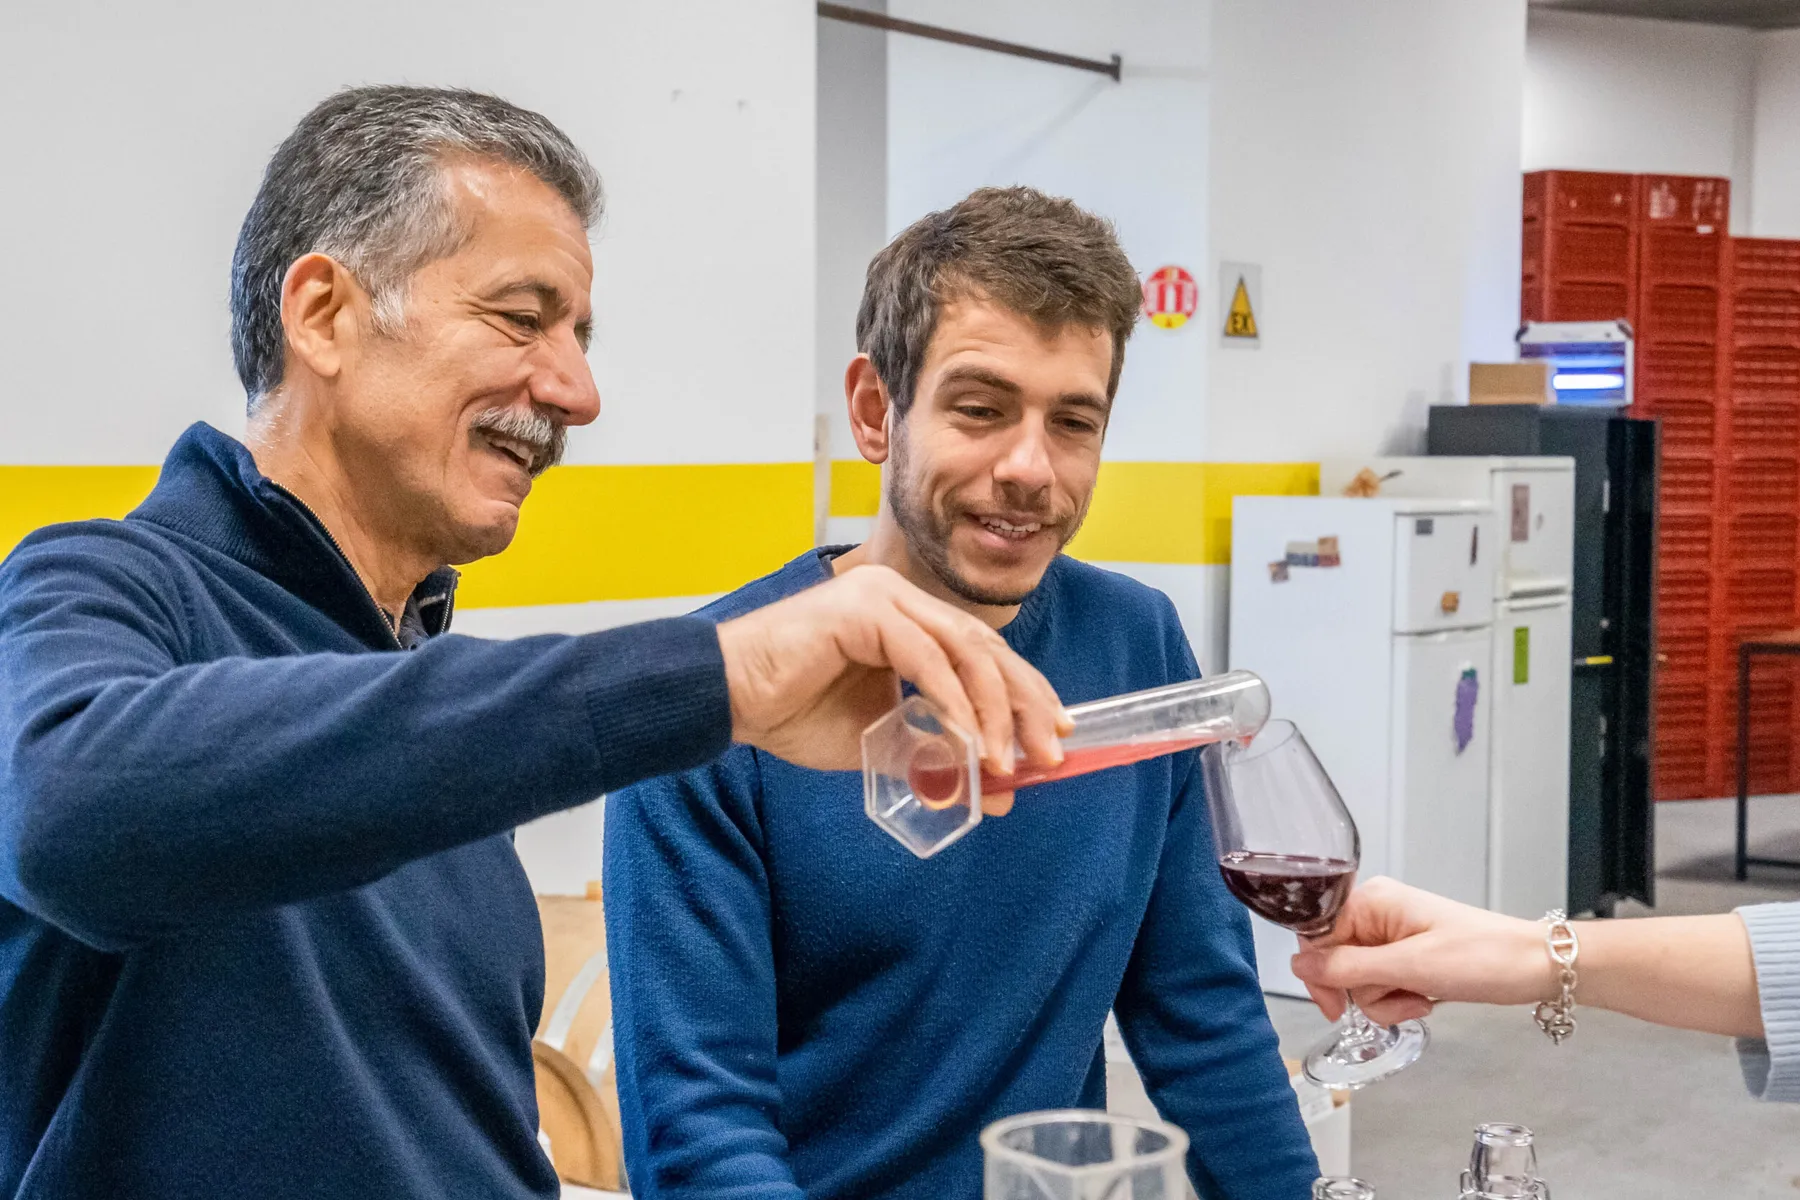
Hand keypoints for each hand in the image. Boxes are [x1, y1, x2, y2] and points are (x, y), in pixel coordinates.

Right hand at [715, 565, 1069, 808]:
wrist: (725, 699)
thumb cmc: (791, 713)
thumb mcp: (880, 742)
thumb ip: (935, 756)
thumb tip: (997, 791)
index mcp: (907, 617)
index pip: (983, 653)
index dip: (1024, 693)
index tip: (1055, 734)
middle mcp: (901, 597)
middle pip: (986, 648)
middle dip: (1024, 702)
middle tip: (1050, 750)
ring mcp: (883, 597)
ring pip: (964, 650)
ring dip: (992, 709)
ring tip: (1006, 759)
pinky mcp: (863, 610)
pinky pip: (924, 658)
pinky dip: (950, 702)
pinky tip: (966, 740)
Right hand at [1289, 877, 1555, 1025]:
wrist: (1536, 967)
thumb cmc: (1482, 957)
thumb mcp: (1410, 966)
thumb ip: (1348, 967)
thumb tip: (1298, 966)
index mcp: (1371, 901)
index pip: (1315, 935)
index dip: (1321, 974)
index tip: (1337, 1007)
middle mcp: (1376, 913)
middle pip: (1335, 961)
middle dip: (1363, 991)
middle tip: (1400, 997)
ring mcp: (1391, 935)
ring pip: (1358, 979)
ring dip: (1385, 999)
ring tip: (1421, 998)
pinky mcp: (1407, 954)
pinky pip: (1381, 983)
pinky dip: (1398, 998)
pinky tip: (1425, 998)